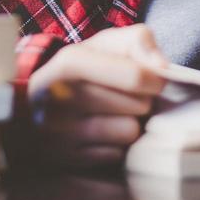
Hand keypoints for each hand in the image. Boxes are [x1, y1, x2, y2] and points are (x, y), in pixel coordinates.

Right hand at [25, 25, 169, 168]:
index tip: (153, 81)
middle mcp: (59, 99)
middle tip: (125, 97)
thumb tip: (161, 67)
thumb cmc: (86, 67)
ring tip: (116, 114)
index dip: (154, 79)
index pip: (135, 77)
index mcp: (70, 63)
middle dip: (141, 100)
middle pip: (137, 105)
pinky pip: (116, 155)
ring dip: (131, 123)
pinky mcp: (66, 159)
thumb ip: (139, 40)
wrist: (38, 99)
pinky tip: (103, 134)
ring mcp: (59, 133)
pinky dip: (115, 145)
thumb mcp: (107, 42)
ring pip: (129, 132)